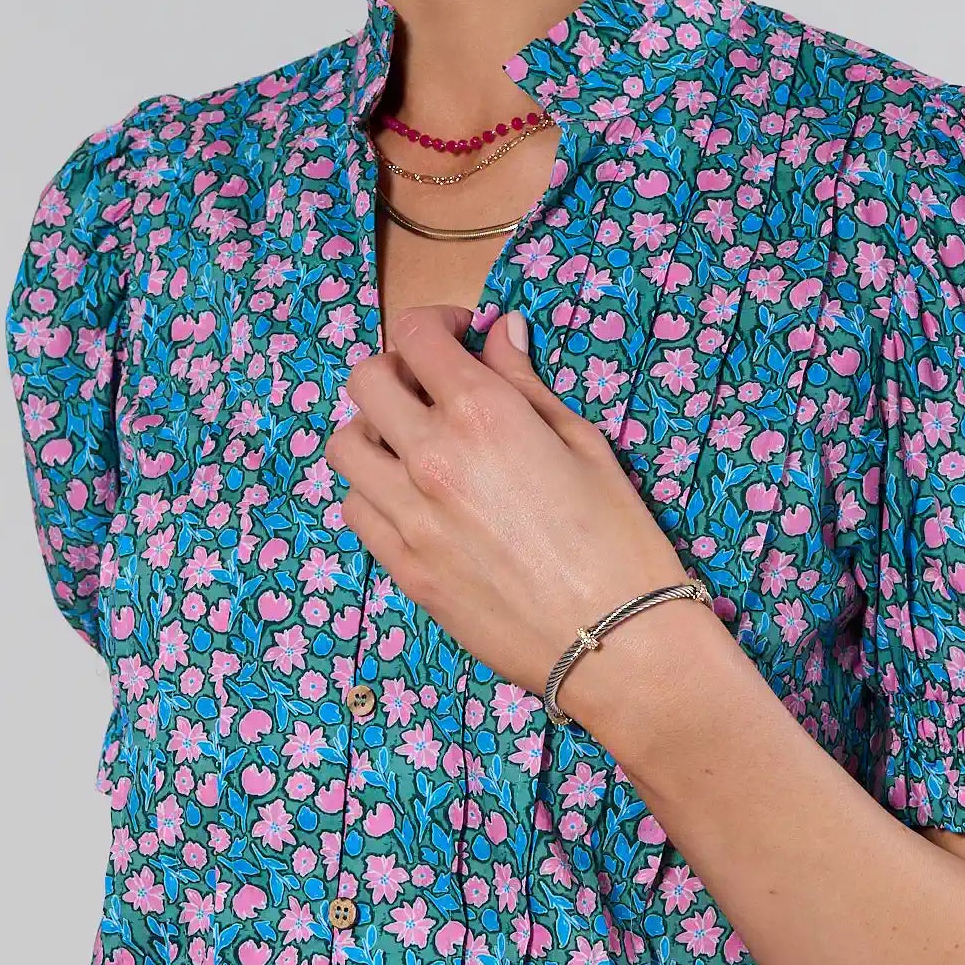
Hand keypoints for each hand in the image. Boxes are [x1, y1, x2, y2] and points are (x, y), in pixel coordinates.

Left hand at [323, 305, 696, 717]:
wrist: (615, 642)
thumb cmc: (619, 538)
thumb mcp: (585, 443)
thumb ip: (527, 384)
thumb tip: (499, 335)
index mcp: (482, 413)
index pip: (416, 334)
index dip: (437, 322)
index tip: (460, 335)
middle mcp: (430, 457)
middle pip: (365, 380)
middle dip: (396, 368)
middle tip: (433, 385)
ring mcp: (408, 516)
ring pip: (345, 447)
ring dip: (374, 431)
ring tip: (414, 444)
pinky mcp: (402, 568)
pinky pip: (357, 509)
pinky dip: (375, 490)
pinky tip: (414, 498)